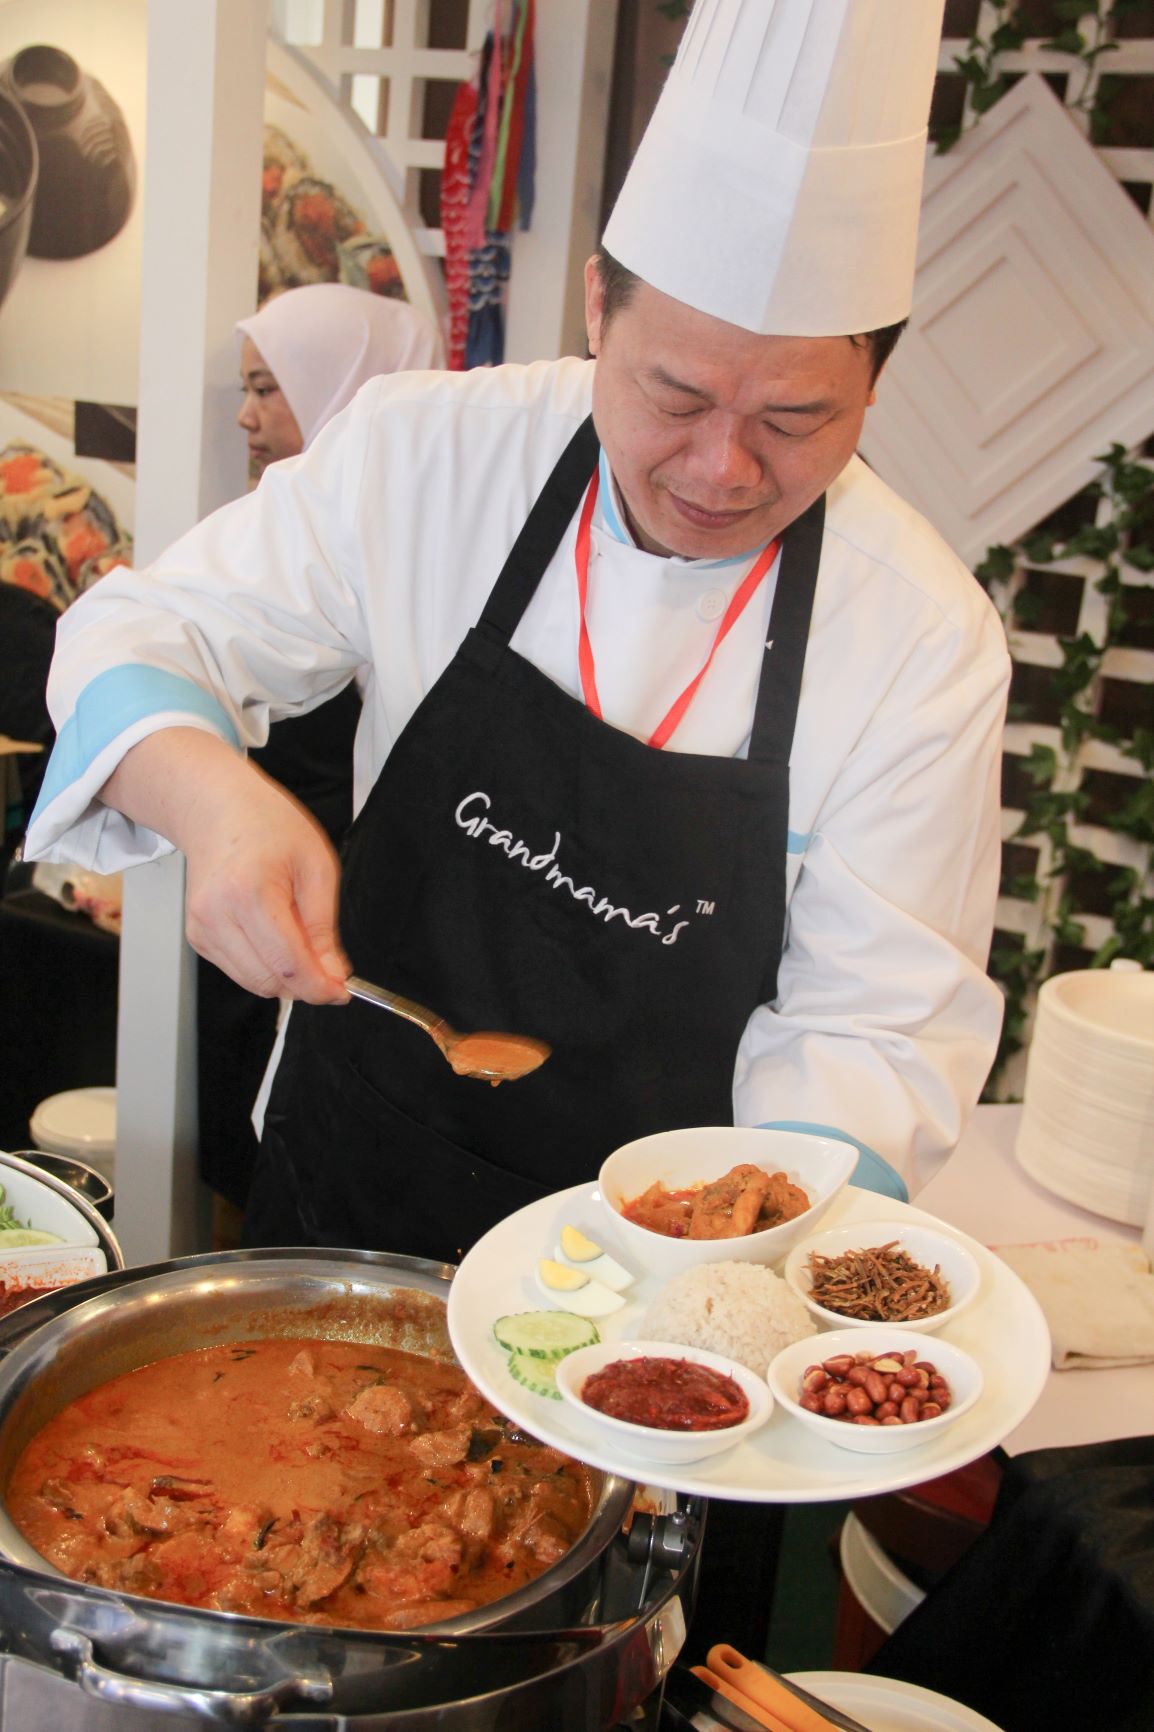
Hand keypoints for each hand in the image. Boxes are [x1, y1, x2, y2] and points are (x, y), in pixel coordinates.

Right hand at [101, 729, 350, 1002]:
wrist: (218, 810)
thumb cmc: (268, 825)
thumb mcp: (316, 866)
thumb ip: (323, 927)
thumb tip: (333, 973)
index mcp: (249, 892)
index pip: (288, 964)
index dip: (320, 987)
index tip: (342, 992)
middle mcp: (217, 914)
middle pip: (268, 980)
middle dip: (305, 985)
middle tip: (330, 970)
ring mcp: (202, 927)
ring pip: (252, 983)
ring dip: (284, 979)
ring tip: (300, 942)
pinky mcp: (198, 936)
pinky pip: (238, 971)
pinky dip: (264, 967)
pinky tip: (275, 938)